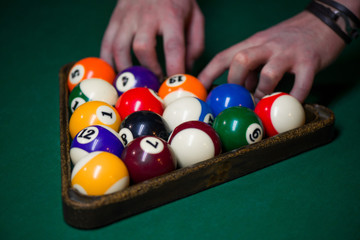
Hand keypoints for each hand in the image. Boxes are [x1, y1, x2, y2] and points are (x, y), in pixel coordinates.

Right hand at [101, 0, 203, 77]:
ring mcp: (127, 18)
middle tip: (154, 81)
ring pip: (119, 47)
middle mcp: (147, 17)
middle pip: (142, 48)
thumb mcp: (195, 18)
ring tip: (135, 81)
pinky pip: (106, 43)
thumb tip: (186, 70)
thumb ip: (195, 45)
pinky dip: (107, 62)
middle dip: (149, 70)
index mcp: (171, 16)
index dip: (174, 68)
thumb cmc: (177, 2)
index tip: (174, 83)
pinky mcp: (114, 19)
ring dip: (126, 70)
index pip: (173, 46)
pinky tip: (114, 73)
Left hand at [198, 11, 345, 102]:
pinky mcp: (310, 62)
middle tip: (236, 99)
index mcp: (253, 43)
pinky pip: (301, 84)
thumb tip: (239, 93)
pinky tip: (291, 105)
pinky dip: (295, 98)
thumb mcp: (265, 49)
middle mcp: (268, 45)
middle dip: (234, 82)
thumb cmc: (289, 39)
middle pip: (241, 60)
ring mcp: (288, 53)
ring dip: (262, 93)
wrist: (324, 22)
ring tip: (263, 103)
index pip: (224, 56)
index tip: (198, 91)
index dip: (208, 74)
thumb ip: (252, 70)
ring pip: (269, 73)